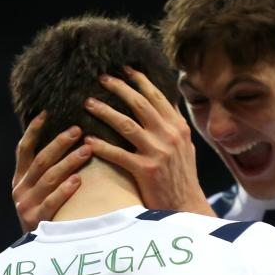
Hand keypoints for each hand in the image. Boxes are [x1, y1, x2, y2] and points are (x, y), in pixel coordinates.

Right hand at [12, 113, 90, 231]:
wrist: (37, 250)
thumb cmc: (46, 215)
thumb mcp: (39, 192)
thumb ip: (46, 171)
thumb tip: (67, 141)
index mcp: (20, 179)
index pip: (24, 149)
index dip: (34, 130)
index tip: (46, 113)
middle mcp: (20, 189)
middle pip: (41, 160)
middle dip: (60, 143)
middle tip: (79, 130)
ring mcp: (27, 205)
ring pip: (49, 178)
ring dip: (69, 162)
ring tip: (87, 149)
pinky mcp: (37, 221)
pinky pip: (52, 202)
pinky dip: (65, 190)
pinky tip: (78, 180)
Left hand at [83, 66, 211, 214]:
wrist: (186, 206)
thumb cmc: (182, 178)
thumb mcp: (185, 147)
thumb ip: (174, 125)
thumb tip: (166, 101)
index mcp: (178, 127)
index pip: (157, 96)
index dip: (139, 80)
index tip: (124, 68)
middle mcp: (169, 136)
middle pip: (139, 104)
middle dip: (119, 88)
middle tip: (101, 77)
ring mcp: (158, 152)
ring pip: (126, 125)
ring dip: (104, 111)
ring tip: (87, 103)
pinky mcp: (146, 171)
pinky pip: (118, 154)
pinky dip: (102, 146)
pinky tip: (88, 141)